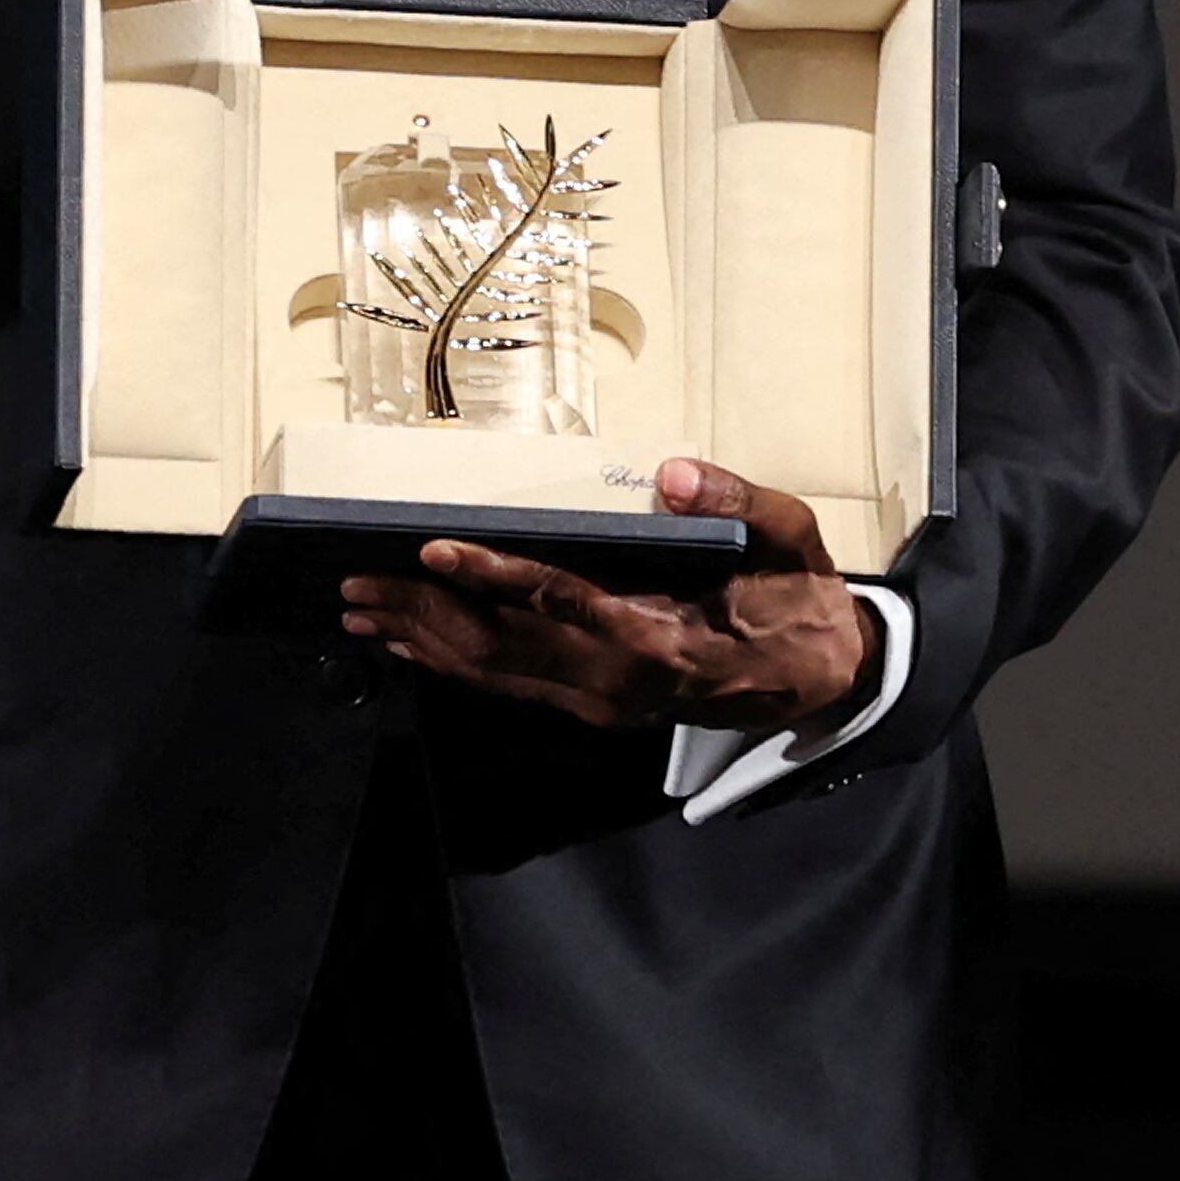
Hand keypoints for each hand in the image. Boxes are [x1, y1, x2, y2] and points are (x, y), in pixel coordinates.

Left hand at [342, 458, 884, 735]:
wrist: (823, 680)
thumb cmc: (802, 601)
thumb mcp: (792, 539)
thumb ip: (736, 500)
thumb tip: (671, 471)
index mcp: (663, 640)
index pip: (563, 603)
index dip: (494, 577)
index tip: (434, 551)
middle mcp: (619, 684)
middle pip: (503, 647)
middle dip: (424, 612)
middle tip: (356, 582)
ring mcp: (603, 705)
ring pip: (495, 675)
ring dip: (422, 641)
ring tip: (358, 612)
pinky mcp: (593, 709)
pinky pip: (510, 686)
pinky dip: (451, 663)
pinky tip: (408, 642)